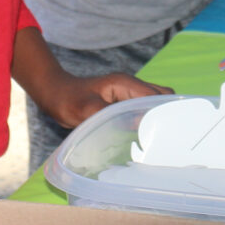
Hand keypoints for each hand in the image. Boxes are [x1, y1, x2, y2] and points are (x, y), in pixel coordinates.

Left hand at [44, 71, 172, 130]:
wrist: (54, 94)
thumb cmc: (67, 99)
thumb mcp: (87, 109)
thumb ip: (112, 115)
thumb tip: (139, 124)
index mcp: (126, 83)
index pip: (157, 96)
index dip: (165, 113)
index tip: (170, 132)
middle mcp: (131, 86)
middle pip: (162, 97)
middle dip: (167, 114)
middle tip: (167, 138)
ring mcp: (128, 93)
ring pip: (154, 103)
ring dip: (157, 118)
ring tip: (159, 140)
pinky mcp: (123, 102)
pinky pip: (143, 109)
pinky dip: (148, 120)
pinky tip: (145, 137)